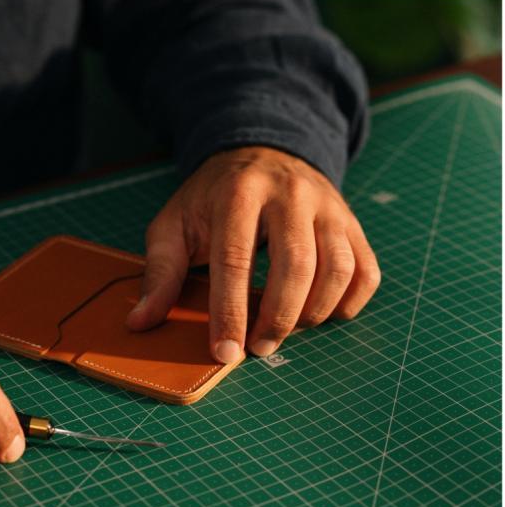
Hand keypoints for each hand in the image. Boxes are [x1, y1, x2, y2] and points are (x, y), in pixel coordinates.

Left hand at [126, 146, 379, 361]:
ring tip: (285, 330)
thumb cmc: (211, 199)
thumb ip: (160, 272)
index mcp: (238, 194)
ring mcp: (328, 206)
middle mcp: (290, 195)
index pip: (236, 260)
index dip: (231, 312)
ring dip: (313, 312)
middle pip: (296, 265)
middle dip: (277, 318)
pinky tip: (321, 314)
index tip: (224, 353)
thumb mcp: (174, 224)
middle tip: (259, 349)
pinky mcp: (352, 222)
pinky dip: (349, 303)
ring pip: (338, 268)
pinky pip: (366, 270)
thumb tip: (140, 323)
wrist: (261, 153)